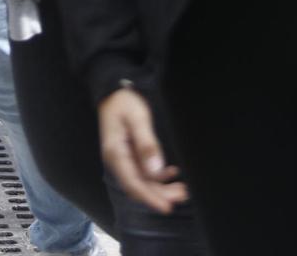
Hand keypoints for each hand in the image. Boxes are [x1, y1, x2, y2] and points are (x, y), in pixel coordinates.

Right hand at [98, 88, 188, 214]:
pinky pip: (144, 172)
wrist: (113, 90)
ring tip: (182, 189)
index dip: (150, 198)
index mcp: (116, 154)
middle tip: (183, 195)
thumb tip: (155, 172)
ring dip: (161, 188)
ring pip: (143, 181)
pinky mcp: (130, 155)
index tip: (167, 207)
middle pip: (139, 186)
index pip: (133, 184)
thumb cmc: (124, 101)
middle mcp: (118, 161)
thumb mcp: (137, 118)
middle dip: (160, 195)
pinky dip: (159, 176)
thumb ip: (146, 144)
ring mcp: (124, 159)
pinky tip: (172, 174)